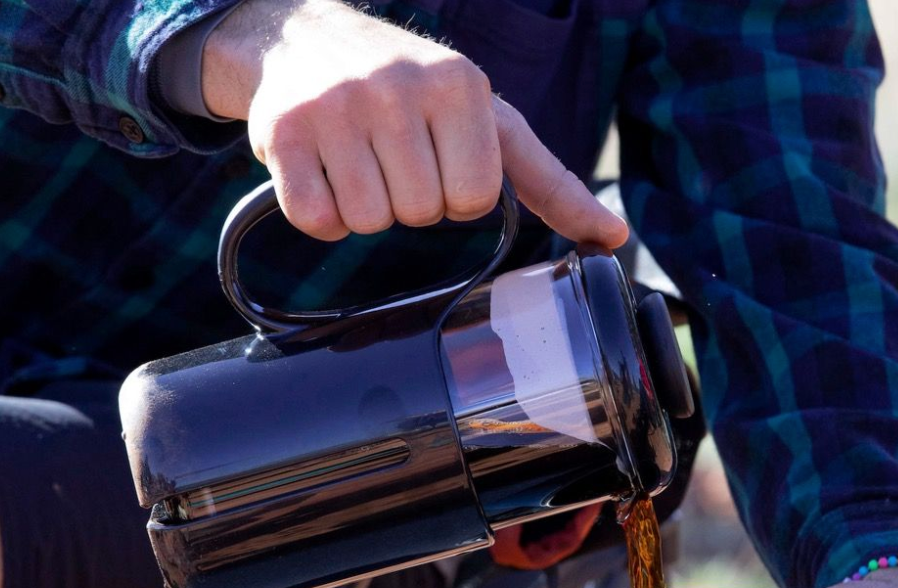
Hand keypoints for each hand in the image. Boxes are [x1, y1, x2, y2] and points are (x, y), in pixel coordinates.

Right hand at [201, 0, 627, 245]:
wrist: (303, 37)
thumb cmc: (414, 93)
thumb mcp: (488, 124)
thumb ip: (551, 184)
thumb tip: (615, 239)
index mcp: (460, 85)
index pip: (471, 200)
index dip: (454, 196)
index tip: (437, 161)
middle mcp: (398, 87)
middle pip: (419, 215)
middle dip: (408, 202)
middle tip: (391, 158)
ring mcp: (336, 107)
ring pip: (367, 222)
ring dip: (364, 209)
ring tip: (357, 161)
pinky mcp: (282, 132)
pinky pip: (316, 219)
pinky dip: (320, 214)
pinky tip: (322, 173)